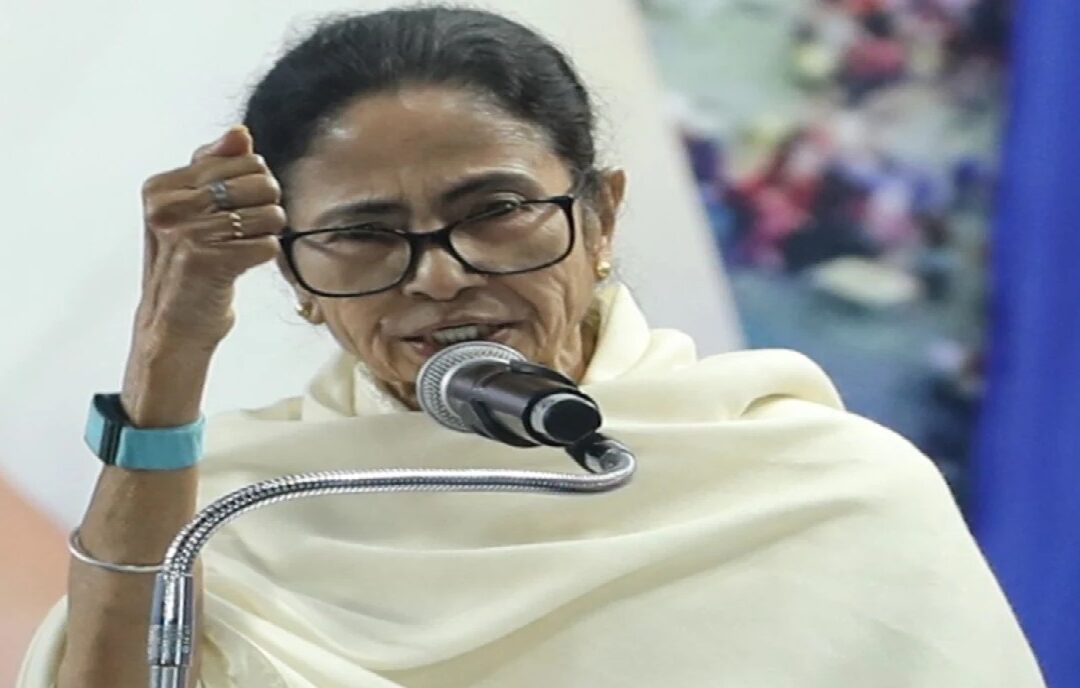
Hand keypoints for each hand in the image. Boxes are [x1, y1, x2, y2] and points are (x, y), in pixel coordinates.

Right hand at [134, 124, 283, 344]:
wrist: (174, 324)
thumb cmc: (188, 263)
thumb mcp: (191, 208)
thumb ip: (213, 166)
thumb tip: (239, 133)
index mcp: (161, 186)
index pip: (241, 159)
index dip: (255, 182)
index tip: (239, 205)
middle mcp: (168, 207)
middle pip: (260, 181)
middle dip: (267, 205)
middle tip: (247, 228)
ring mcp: (186, 234)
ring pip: (268, 213)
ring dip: (268, 233)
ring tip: (245, 245)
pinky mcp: (208, 263)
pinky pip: (267, 245)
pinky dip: (264, 256)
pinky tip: (242, 265)